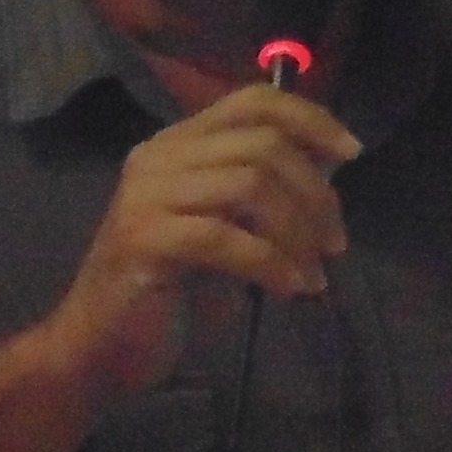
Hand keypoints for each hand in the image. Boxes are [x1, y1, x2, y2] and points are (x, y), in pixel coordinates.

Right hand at [0, 84, 361, 451]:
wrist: (100, 350)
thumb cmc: (171, 292)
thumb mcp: (227, 228)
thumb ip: (264, 193)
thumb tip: (330, 166)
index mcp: (178, 143)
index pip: (252, 100)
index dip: (309, 118)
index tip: (351, 152)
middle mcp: (158, 156)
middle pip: (261, 143)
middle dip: (314, 192)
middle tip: (334, 243)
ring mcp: (146, 195)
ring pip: (250, 184)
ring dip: (297, 231)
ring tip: (313, 272)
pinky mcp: (144, 238)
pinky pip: (227, 238)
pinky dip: (272, 263)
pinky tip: (292, 289)